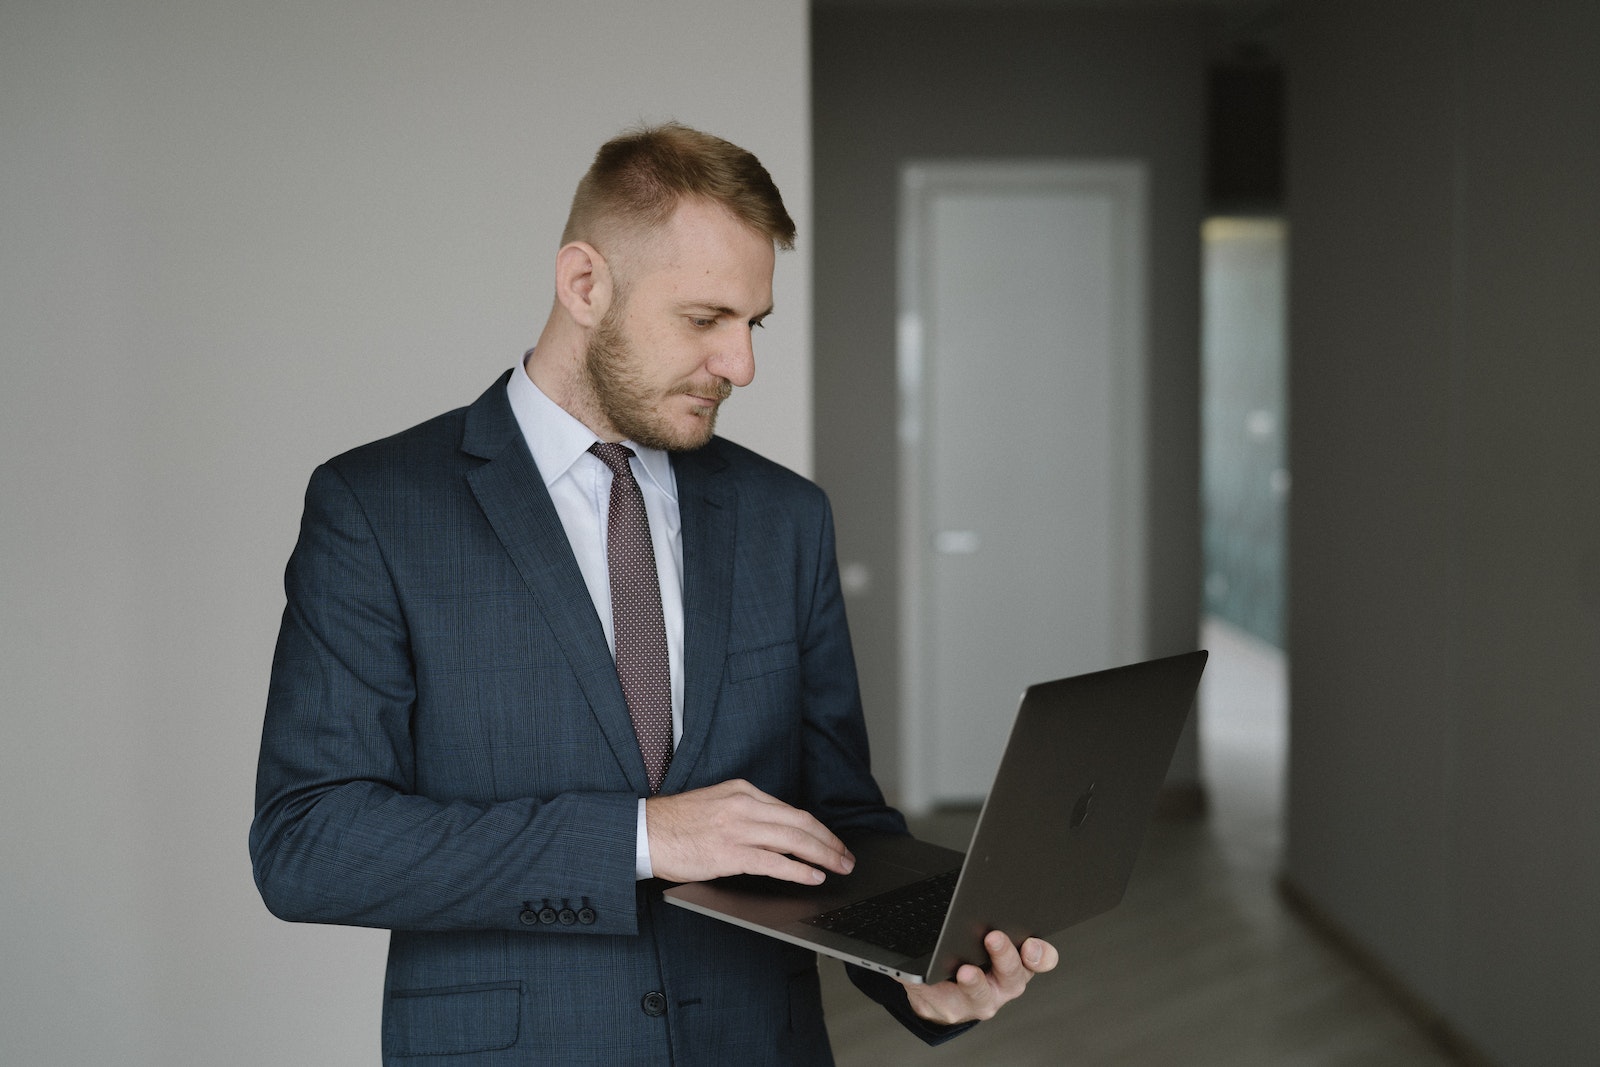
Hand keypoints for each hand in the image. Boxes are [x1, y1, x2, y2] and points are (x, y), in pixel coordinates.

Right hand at [645, 779, 855, 884]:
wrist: (644, 832)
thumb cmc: (676, 824)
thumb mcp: (716, 805)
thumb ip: (745, 814)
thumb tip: (776, 834)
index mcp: (742, 792)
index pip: (791, 810)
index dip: (818, 829)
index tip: (831, 842)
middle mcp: (744, 805)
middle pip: (801, 822)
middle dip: (829, 842)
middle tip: (846, 856)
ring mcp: (738, 828)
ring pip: (794, 839)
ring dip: (823, 855)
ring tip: (839, 867)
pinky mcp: (730, 853)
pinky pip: (774, 861)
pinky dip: (798, 869)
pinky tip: (813, 876)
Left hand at [902, 931, 1058, 1025]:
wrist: (940, 991)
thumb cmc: (967, 954)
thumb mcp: (984, 935)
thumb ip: (990, 918)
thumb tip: (981, 893)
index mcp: (1017, 961)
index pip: (1040, 958)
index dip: (1040, 953)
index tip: (1030, 944)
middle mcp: (1004, 984)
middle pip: (1013, 974)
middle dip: (1005, 955)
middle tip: (993, 937)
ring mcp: (980, 1000)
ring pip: (982, 994)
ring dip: (975, 982)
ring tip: (965, 971)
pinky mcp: (952, 1009)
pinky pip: (944, 1001)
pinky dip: (935, 990)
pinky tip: (928, 979)